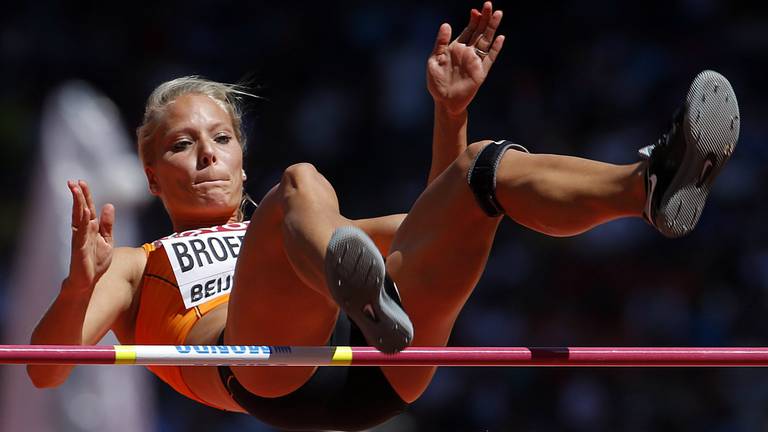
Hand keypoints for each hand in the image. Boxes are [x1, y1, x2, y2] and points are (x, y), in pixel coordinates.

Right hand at [67, 180, 114, 289]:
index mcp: (91, 228)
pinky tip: (85, 210)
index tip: (81, 182)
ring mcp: (80, 238)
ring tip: (75, 190)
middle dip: (78, 195)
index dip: (85, 195)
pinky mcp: (79, 248)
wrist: (88, 282)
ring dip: (78, 203)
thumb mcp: (107, 240)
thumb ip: (107, 224)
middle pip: (81, 209)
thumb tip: (109, 205)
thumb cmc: (96, 262)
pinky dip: (84, 221)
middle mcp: (84, 231)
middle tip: (74, 181)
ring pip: (79, 217)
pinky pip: (81, 232)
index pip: (88, 208)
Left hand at [427, 1, 504, 115]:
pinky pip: (490, 58)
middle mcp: (468, 52)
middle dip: (485, 18)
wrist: (444, 102)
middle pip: (479, 32)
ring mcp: (475, 61)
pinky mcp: (481, 72)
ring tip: (498, 14)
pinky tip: (500, 38)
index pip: (468, 30)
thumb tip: (446, 24)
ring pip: (486, 41)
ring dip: (492, 28)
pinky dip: (495, 49)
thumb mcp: (434, 60)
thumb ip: (440, 43)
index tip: (475, 10)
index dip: (473, 20)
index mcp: (456, 48)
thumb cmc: (437, 82)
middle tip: (490, 5)